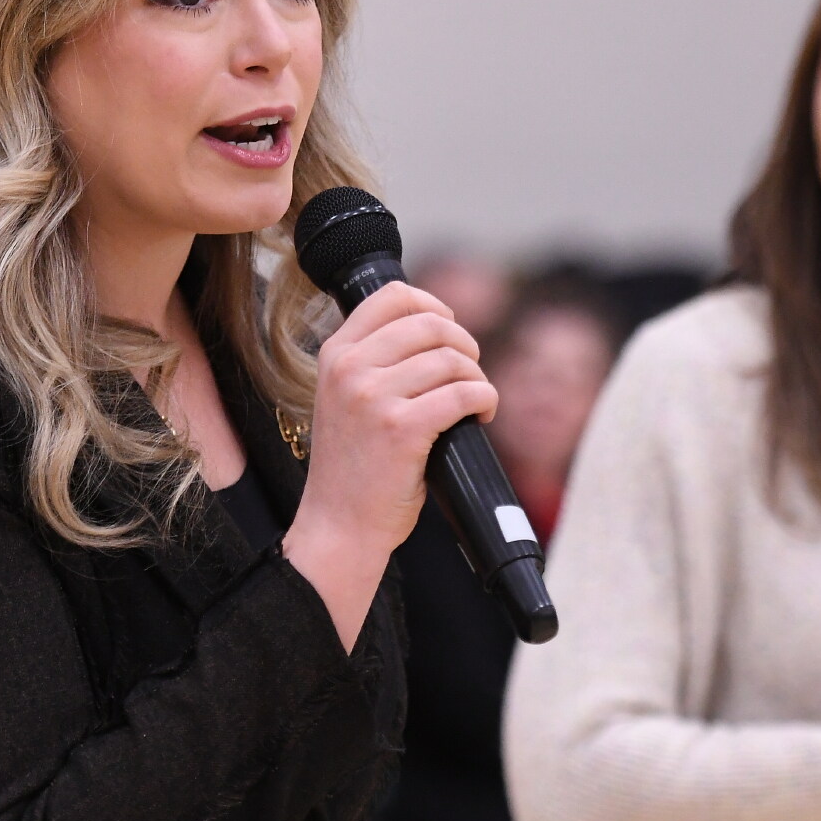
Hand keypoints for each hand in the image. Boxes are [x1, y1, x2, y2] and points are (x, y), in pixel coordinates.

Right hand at [283, 282, 496, 647]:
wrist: (338, 525)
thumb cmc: (352, 466)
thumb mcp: (345, 398)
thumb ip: (375, 361)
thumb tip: (437, 327)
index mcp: (335, 354)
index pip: (393, 295)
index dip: (433, 304)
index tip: (449, 328)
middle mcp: (349, 368)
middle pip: (431, 323)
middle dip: (464, 345)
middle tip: (469, 373)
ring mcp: (372, 397)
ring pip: (451, 359)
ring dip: (476, 378)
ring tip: (474, 401)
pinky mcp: (401, 428)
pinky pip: (463, 394)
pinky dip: (485, 400)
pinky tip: (482, 415)